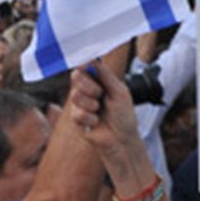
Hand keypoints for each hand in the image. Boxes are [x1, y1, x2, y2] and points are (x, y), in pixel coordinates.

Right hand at [65, 63, 143, 182]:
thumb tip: (93, 59)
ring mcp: (81, 104)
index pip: (84, 66)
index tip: (85, 67)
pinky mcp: (76, 119)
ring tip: (99, 111)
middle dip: (89, 86)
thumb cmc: (124, 117)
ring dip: (90, 104)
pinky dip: (89, 118)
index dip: (83, 65)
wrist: (122, 141)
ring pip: (74, 95)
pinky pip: (76, 113)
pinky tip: (96, 122)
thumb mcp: (119, 92)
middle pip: (75, 77)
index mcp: (98, 81)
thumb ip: (106, 75)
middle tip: (100, 94)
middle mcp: (87, 90)